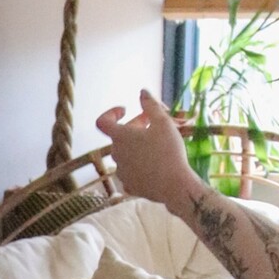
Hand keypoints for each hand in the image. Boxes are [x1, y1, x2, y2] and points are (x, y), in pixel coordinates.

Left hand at [95, 89, 196, 210]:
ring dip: (138, 146)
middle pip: (120, 137)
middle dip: (135, 127)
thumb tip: (142, 92)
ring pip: (126, 154)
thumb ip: (151, 105)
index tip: (126, 110)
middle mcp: (116, 154)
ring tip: (157, 145)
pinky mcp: (131, 186)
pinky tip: (154, 165)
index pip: (103, 121)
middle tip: (155, 124)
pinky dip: (140, 165)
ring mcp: (122, 172)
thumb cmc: (168, 151)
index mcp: (120, 137)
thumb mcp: (163, 123)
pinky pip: (132, 171)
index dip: (111, 113)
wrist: (175, 186)